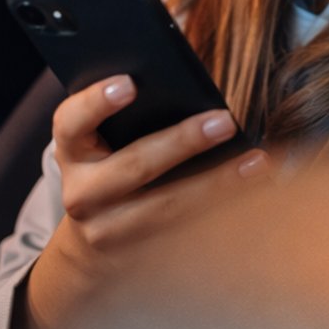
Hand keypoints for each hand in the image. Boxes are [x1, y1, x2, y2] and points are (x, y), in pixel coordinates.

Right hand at [24, 75, 272, 328]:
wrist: (94, 247)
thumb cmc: (111, 168)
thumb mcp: (103, 139)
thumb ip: (129, 111)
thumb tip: (181, 73)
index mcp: (71, 151)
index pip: (71, 121)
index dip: (96, 101)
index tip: (129, 83)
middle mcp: (83, 193)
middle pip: (133, 166)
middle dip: (182, 143)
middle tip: (225, 120)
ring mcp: (111, 230)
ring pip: (167, 208)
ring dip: (217, 183)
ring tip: (257, 161)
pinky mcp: (143, 254)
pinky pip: (188, 231)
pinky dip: (225, 211)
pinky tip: (256, 191)